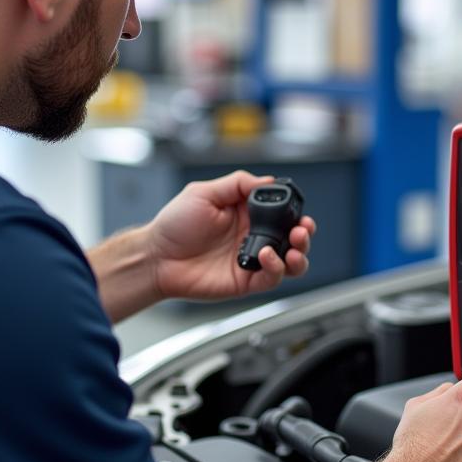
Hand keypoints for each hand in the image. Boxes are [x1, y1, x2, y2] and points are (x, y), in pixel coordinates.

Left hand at [148, 171, 315, 301]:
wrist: (156, 257)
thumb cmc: (174, 225)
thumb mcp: (204, 192)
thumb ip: (237, 184)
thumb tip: (268, 180)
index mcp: (246, 213)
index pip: (281, 211)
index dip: (295, 211)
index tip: (299, 210)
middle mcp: (253, 236)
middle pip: (293, 238)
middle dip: (304, 234)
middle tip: (302, 230)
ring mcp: (251, 260)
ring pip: (290, 262)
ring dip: (299, 254)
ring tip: (294, 247)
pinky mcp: (246, 281)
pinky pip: (272, 278)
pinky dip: (276, 268)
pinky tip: (266, 256)